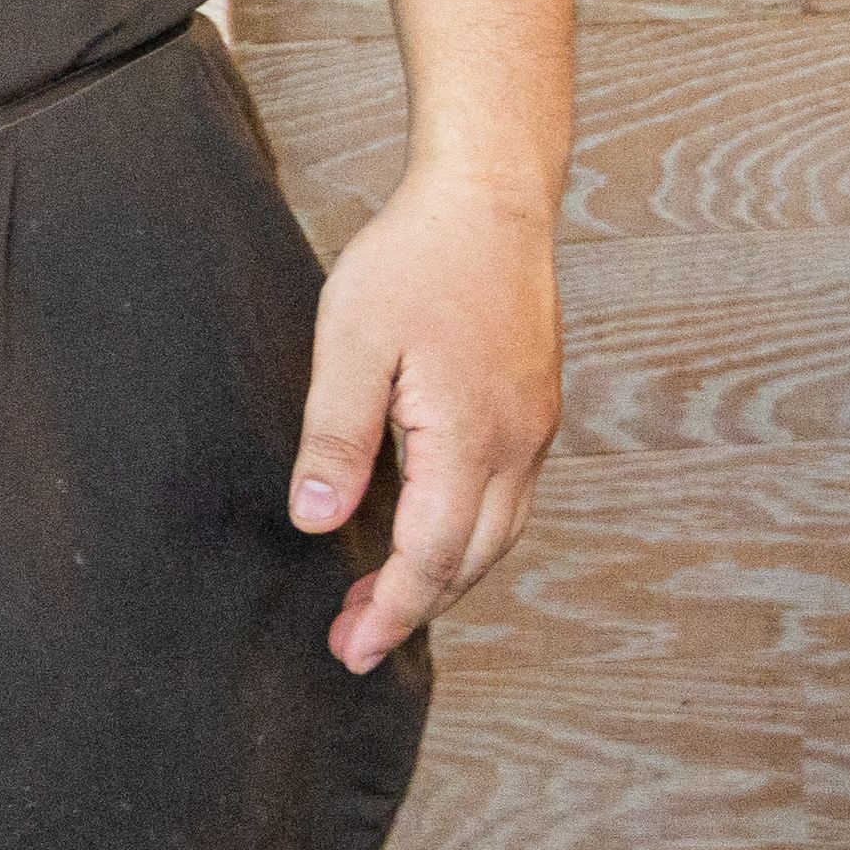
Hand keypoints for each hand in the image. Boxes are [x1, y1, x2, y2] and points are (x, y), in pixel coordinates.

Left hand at [290, 159, 559, 670]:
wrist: (490, 199)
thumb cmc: (415, 260)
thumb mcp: (351, 342)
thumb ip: (335, 437)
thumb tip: (315, 521)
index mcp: (470, 438)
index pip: (433, 556)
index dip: (393, 610)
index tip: (352, 651)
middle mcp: (517, 445)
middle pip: (473, 558)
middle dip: (415, 607)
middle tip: (354, 642)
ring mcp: (533, 428)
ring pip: (497, 533)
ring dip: (444, 575)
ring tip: (382, 601)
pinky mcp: (533, 409)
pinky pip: (506, 497)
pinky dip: (467, 534)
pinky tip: (425, 533)